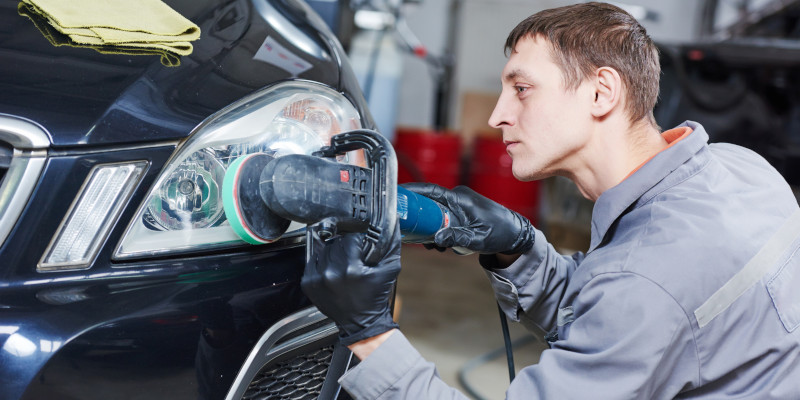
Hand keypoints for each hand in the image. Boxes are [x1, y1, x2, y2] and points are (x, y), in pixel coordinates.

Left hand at [301, 224, 400, 345]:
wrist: (361, 323)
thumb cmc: (375, 297)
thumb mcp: (389, 269)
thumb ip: (390, 244)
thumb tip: (391, 222)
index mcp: (351, 269)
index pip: (350, 237)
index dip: (358, 238)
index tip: (361, 244)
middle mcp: (331, 273)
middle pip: (335, 242)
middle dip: (345, 245)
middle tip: (353, 255)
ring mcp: (316, 279)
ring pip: (324, 250)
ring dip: (333, 252)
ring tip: (343, 264)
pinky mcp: (308, 283)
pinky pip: (313, 261)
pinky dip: (323, 262)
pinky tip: (333, 270)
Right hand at [402, 183, 534, 254]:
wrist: (515, 234)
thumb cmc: (501, 233)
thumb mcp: (478, 238)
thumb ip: (457, 237)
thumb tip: (436, 239)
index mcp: (461, 199)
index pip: (431, 190)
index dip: (413, 191)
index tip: (397, 194)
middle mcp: (458, 198)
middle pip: (428, 204)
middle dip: (419, 219)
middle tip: (415, 236)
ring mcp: (459, 204)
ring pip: (434, 213)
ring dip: (429, 228)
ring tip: (433, 245)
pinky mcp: (460, 212)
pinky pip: (442, 218)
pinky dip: (438, 229)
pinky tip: (441, 243)